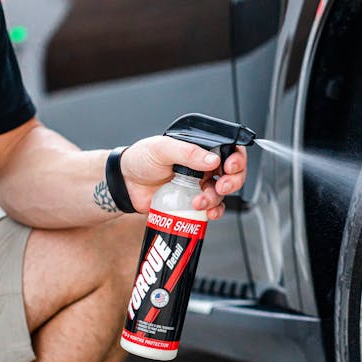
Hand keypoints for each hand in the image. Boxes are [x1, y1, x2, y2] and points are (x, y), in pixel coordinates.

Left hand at [120, 136, 247, 219]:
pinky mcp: (193, 203)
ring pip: (222, 193)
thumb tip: (211, 159)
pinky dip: (214, 212)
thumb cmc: (141, 160)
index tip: (229, 167)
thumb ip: (187, 152)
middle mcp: (204, 167)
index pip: (229, 150)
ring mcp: (200, 185)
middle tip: (221, 186)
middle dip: (232, 181)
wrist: (125, 184)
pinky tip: (206, 213)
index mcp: (200, 149)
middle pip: (233, 174)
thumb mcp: (162, 148)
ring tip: (199, 202)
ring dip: (216, 199)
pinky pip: (212, 209)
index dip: (237, 159)